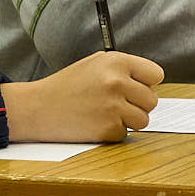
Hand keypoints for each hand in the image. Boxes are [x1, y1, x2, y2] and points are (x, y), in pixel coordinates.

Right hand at [1, 51, 164, 141]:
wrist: (38, 108)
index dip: (146, 83)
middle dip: (138, 104)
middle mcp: (117, 82)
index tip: (136, 88)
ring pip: (143, 120)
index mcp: (116, 61)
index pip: (156, 74)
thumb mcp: (94, 64)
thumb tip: (151, 80)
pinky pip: (126, 134)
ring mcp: (113, 106)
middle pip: (152, 100)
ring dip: (129, 120)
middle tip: (116, 103)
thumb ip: (124, 68)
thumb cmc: (66, 86)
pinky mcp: (108, 128)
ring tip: (107, 113)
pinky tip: (96, 123)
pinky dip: (113, 132)